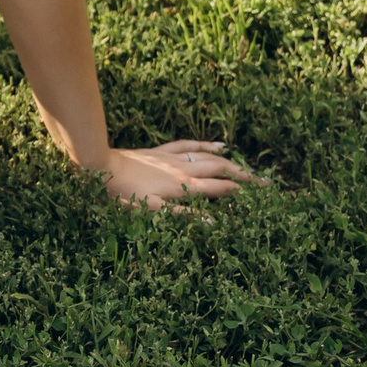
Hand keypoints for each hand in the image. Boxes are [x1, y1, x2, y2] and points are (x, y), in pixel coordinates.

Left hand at [96, 139, 260, 207]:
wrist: (101, 167)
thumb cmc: (124, 194)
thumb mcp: (152, 210)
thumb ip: (183, 216)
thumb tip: (213, 222)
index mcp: (183, 186)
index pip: (220, 189)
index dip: (241, 192)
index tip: (262, 196)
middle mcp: (184, 169)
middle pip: (221, 171)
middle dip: (244, 177)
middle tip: (265, 182)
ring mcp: (173, 158)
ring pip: (209, 157)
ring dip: (230, 162)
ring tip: (248, 168)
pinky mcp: (162, 151)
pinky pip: (189, 144)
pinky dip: (206, 144)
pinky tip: (219, 144)